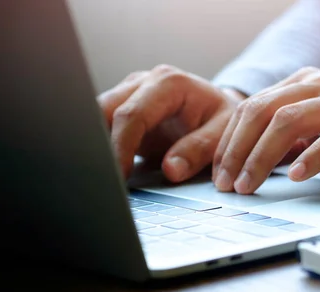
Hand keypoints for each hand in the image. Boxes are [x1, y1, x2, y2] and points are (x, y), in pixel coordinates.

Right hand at [98, 64, 245, 180]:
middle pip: (104, 112)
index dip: (121, 147)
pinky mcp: (123, 109)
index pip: (132, 115)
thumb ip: (199, 149)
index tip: (119, 176)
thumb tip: (171, 170)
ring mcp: (130, 93)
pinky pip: (102, 126)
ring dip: (97, 146)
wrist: (221, 110)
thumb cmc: (224, 119)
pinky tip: (105, 169)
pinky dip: (101, 146)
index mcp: (169, 83)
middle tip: (104, 180)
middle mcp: (144, 83)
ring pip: (96, 117)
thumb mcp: (223, 134)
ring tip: (103, 176)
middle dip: (101, 146)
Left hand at [212, 67, 319, 193]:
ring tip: (249, 184)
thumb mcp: (317, 136)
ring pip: (290, 120)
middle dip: (237, 149)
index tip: (218, 172)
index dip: (229, 141)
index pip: (252, 107)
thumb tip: (245, 163)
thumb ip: (286, 142)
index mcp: (305, 84)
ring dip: (262, 156)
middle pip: (263, 110)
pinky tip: (295, 176)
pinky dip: (312, 156)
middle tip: (226, 183)